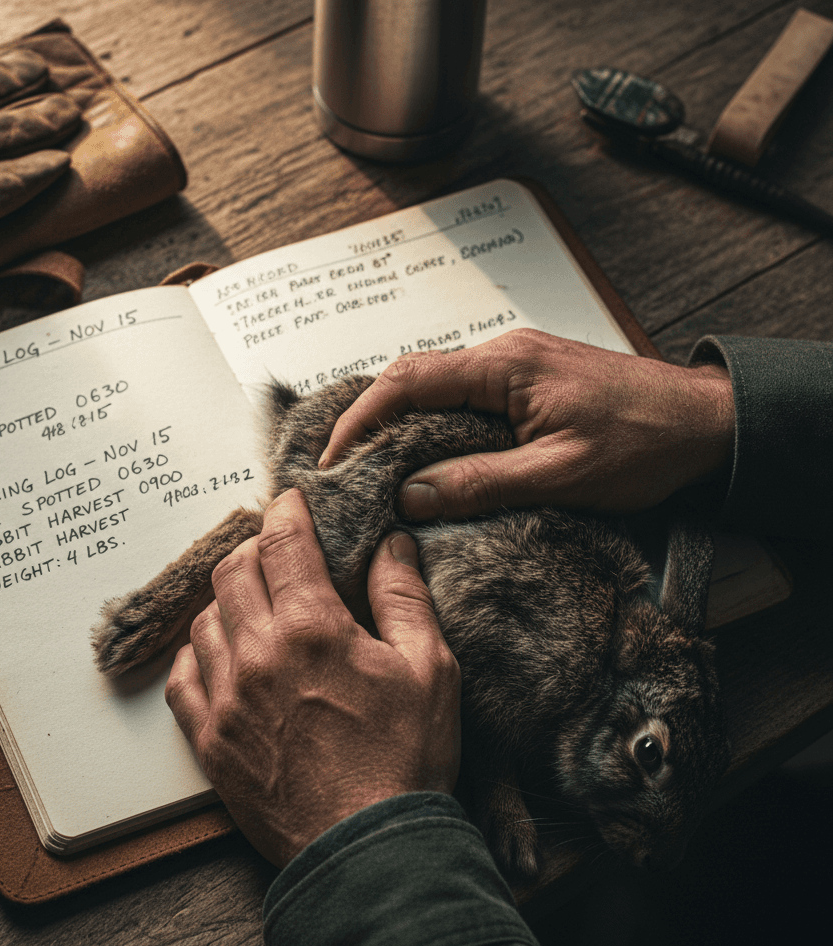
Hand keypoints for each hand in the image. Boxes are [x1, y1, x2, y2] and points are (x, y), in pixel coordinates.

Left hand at [165, 488, 460, 867]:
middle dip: (254, 549)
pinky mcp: (210, 741)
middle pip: (233, 571)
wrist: (367, 851)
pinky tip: (222, 657)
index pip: (283, 543)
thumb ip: (404, 598)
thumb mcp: (431, 670)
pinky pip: (182, 679)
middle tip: (276, 552)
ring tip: (254, 604)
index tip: (290, 502)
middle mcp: (258, 655)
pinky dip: (198, 655)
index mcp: (312, 629)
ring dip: (227, 600)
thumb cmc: (405, 761)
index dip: (286, 512)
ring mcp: (226, 699)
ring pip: (204, 619)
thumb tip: (392, 545)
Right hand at [319, 329, 734, 518]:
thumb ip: (481, 482)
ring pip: (437, 390)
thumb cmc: (647, 441)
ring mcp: (515, 367)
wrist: (708, 424)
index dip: (362, 417)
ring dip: (400, 424)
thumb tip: (411, 494)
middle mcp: (504, 355)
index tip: (333, 455)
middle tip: (340, 467)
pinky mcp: (527, 386)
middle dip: (370, 420)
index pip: (410, 380)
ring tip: (370, 468)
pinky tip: (424, 458)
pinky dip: (434, 427)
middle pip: (414, 379)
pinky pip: (463, 400)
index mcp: (507, 366)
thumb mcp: (560, 474)